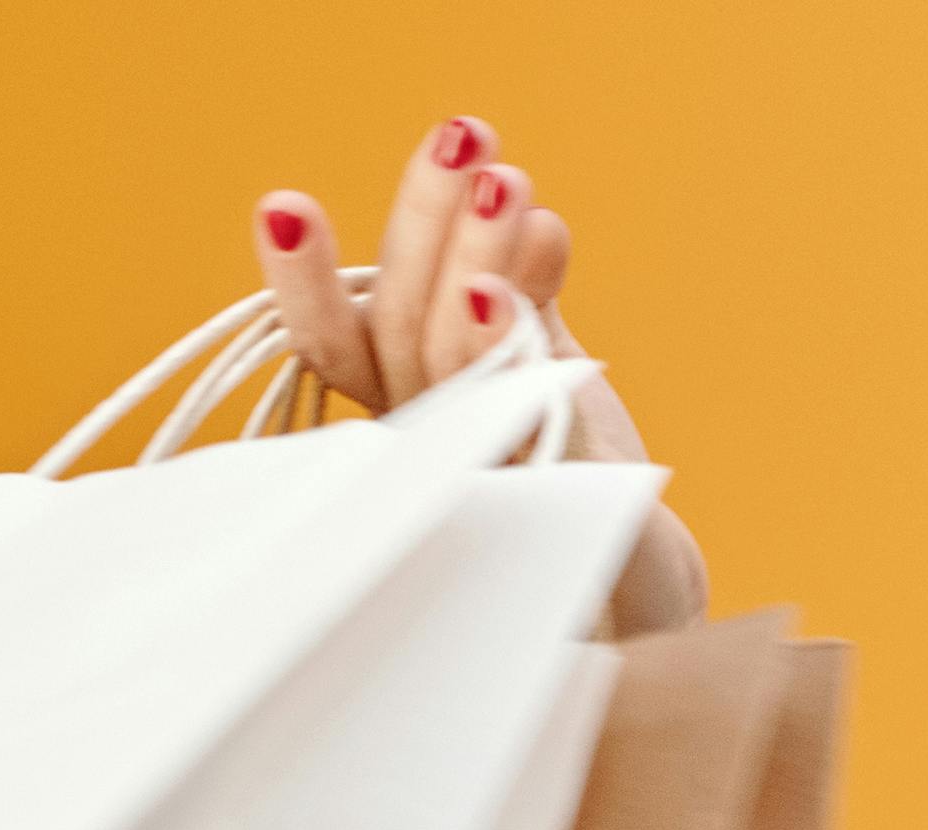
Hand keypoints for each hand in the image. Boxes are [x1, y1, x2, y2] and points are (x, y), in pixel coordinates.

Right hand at [246, 115, 706, 638]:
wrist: (641, 597)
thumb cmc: (570, 486)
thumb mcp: (538, 367)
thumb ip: (517, 290)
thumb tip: (522, 202)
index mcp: (402, 414)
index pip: (336, 343)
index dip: (305, 281)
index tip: (285, 203)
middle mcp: (425, 452)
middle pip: (401, 328)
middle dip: (428, 223)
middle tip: (466, 135)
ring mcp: (486, 483)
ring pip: (456, 364)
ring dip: (477, 259)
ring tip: (507, 178)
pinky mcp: (557, 510)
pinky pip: (529, 423)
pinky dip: (516, 351)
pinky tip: (514, 280)